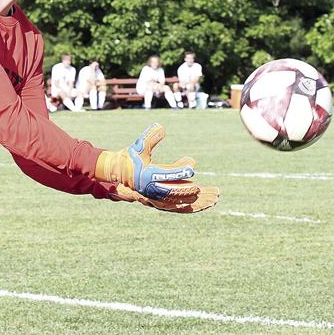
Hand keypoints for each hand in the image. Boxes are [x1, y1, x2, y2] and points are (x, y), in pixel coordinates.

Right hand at [95, 123, 218, 212]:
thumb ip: (149, 138)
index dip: (179, 170)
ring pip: (179, 203)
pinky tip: (207, 204)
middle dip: (189, 191)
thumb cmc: (130, 158)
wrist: (119, 174)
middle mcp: (152, 190)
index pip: (165, 174)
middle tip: (201, 188)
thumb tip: (161, 127)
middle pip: (173, 193)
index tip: (192, 167)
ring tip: (214, 198)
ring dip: (197, 201)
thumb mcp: (138, 146)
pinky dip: (193, 207)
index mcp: (147, 176)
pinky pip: (179, 207)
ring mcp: (157, 198)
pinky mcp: (162, 202)